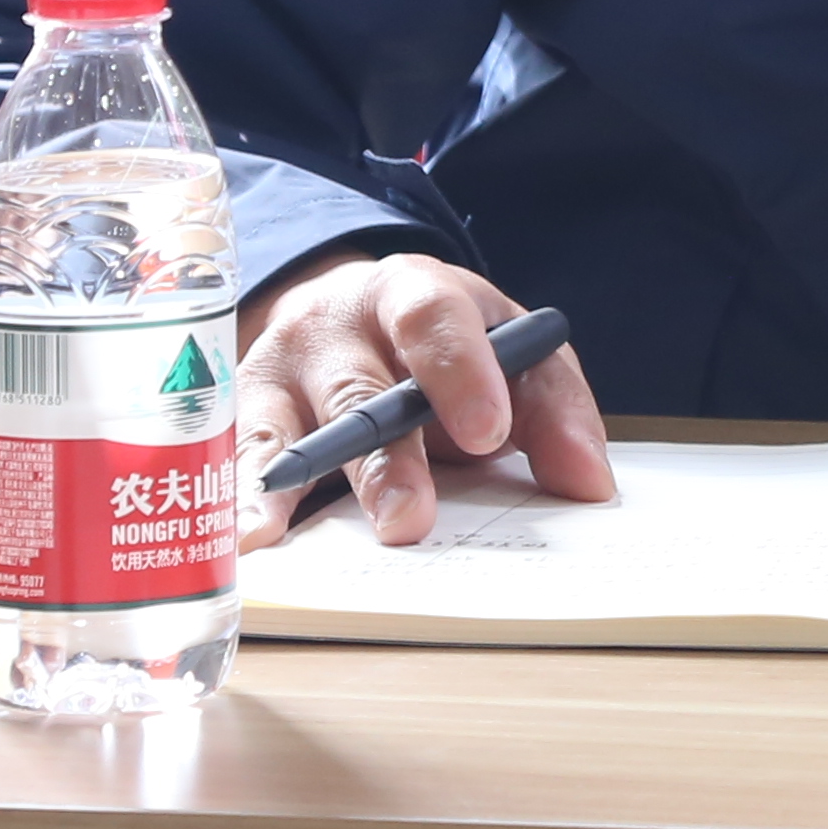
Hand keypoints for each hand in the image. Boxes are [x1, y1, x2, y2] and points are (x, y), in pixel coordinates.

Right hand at [233, 245, 612, 546]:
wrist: (344, 315)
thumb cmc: (439, 344)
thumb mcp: (505, 350)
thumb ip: (552, 409)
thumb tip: (588, 483)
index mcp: (411, 293)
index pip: (434, 317)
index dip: (460, 371)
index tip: (489, 430)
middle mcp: (334, 323)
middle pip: (358, 390)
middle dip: (384, 459)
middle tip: (411, 519)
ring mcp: (278, 367)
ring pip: (287, 425)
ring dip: (293, 483)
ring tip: (286, 530)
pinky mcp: (242, 414)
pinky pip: (239, 457)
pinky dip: (241, 499)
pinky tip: (248, 535)